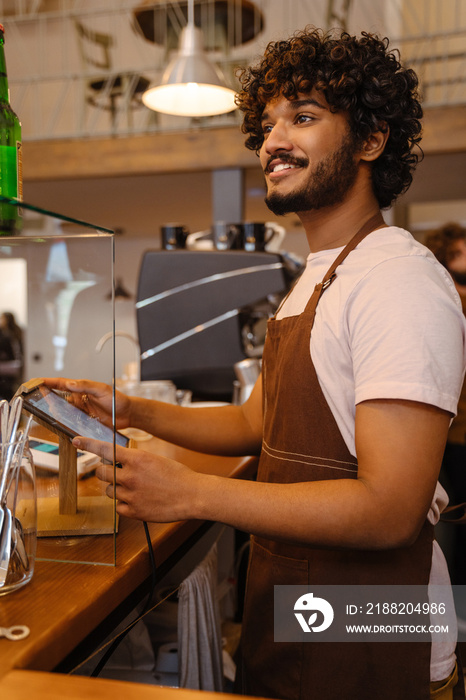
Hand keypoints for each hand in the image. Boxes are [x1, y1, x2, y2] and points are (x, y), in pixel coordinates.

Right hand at [42, 377, 131, 430]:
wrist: (128, 414)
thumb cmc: (117, 399)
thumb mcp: (102, 390)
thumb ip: (86, 386)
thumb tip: (70, 383)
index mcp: (81, 389)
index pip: (62, 384)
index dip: (49, 382)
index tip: (37, 382)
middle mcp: (79, 400)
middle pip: (59, 400)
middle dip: (48, 400)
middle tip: (38, 402)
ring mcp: (81, 412)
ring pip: (64, 413)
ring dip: (56, 415)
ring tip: (48, 416)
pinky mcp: (85, 423)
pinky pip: (72, 424)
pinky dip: (66, 425)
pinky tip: (62, 427)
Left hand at [72, 435, 202, 522]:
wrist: (192, 495)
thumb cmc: (178, 476)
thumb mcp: (155, 459)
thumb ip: (135, 460)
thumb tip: (119, 462)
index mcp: (137, 459)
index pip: (105, 449)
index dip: (88, 444)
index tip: (76, 441)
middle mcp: (130, 476)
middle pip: (102, 472)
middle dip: (105, 471)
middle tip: (115, 472)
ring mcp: (130, 495)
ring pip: (108, 490)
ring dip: (115, 488)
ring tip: (132, 488)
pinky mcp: (133, 512)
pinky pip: (117, 506)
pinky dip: (123, 503)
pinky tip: (137, 499)